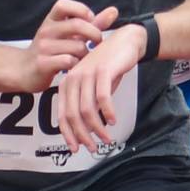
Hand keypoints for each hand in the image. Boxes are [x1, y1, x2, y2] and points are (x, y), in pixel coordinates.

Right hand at [17, 0, 107, 92]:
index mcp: (51, 20)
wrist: (24, 70)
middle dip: (94, 33)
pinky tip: (75, 66)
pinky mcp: (42, 63)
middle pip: (76, 25)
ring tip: (84, 57)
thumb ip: (92, 23)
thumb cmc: (52, 49)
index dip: (81, 10)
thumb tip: (114, 10)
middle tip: (97, 42)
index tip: (91, 20)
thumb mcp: (69, 33)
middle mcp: (45, 31)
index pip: (63, 4)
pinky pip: (68, 61)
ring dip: (86, 54)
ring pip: (76, 47)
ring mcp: (42, 47)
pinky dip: (77, 65)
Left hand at [57, 15, 140, 150]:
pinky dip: (108, 112)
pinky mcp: (102, 72)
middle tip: (93, 147)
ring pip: (87, 109)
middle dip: (83, 135)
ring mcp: (86, 75)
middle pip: (73, 115)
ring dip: (97, 127)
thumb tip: (87, 130)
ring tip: (107, 137)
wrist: (126, 42)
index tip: (76, 148)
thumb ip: (88, 104)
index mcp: (67, 84)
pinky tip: (113, 120)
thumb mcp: (94, 86)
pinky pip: (102, 98)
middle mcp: (73, 79)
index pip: (63, 115)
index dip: (69, 134)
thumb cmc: (110, 66)